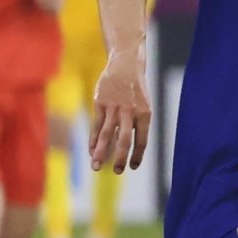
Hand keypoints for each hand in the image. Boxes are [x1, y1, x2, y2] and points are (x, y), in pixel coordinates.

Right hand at [89, 50, 151, 172]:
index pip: (142, 140)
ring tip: (96, 166)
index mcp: (145, 114)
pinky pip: (96, 125)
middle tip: (117, 171)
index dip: (137, 155)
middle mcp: (130, 112)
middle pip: (125, 139)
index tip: (132, 167)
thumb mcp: (143, 106)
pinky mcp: (100, 103)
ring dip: (101, 152)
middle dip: (120, 157)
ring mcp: (114, 107)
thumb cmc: (136, 91)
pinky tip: (92, 151)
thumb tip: (125, 148)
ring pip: (106, 134)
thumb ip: (136, 126)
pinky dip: (94, 139)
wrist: (126, 65)